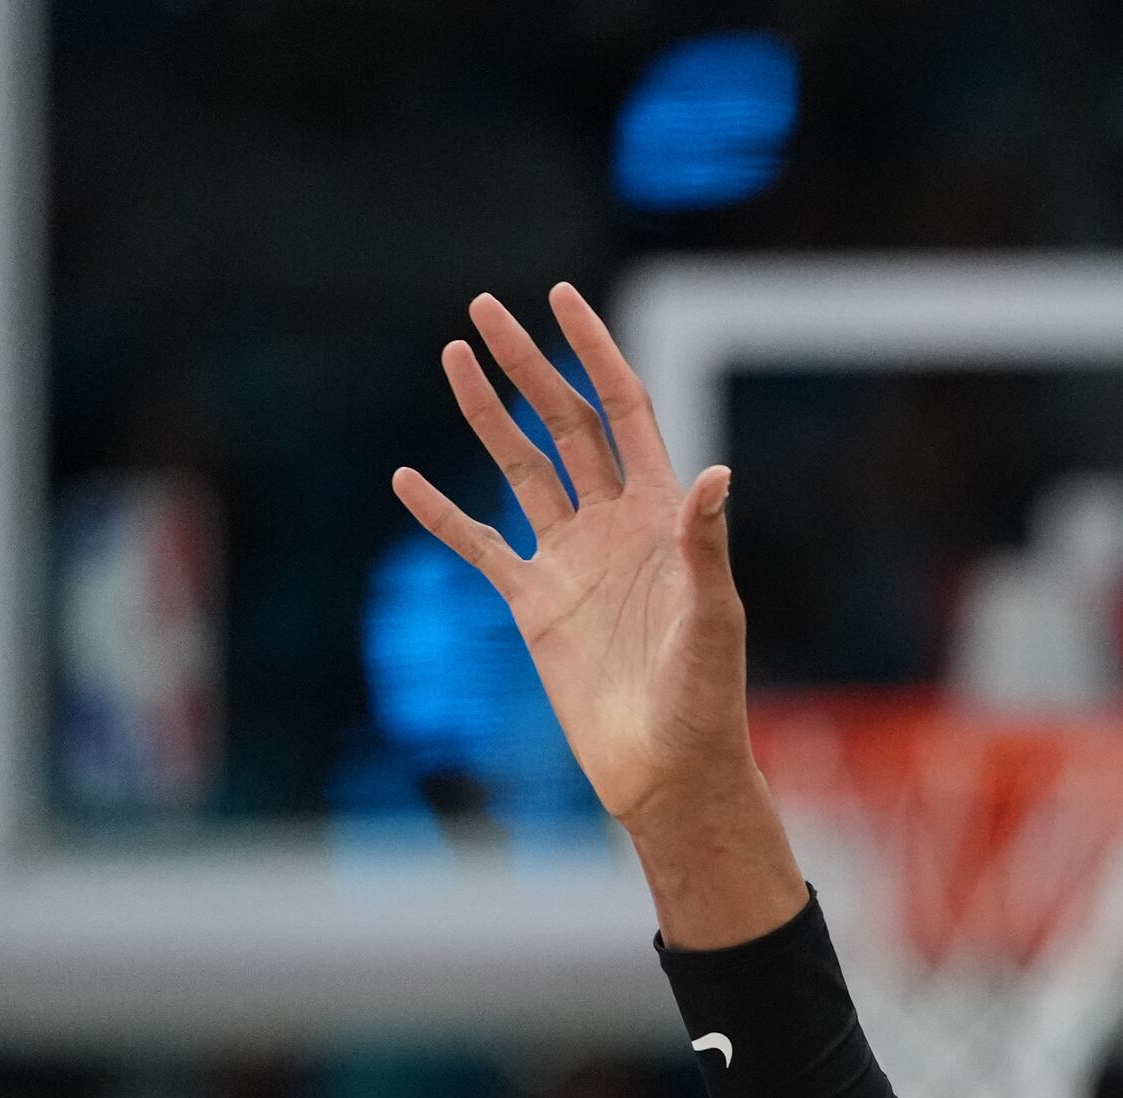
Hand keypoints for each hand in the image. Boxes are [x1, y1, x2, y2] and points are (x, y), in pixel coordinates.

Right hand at [393, 283, 745, 829]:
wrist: (667, 770)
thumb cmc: (705, 697)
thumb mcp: (712, 617)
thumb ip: (704, 545)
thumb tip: (715, 475)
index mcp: (660, 515)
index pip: (624, 412)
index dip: (595, 354)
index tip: (561, 300)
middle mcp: (614, 526)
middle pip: (565, 426)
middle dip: (527, 366)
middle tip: (483, 309)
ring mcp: (571, 561)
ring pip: (522, 470)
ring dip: (488, 416)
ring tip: (452, 357)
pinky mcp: (534, 605)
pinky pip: (480, 547)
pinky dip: (444, 515)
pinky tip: (407, 479)